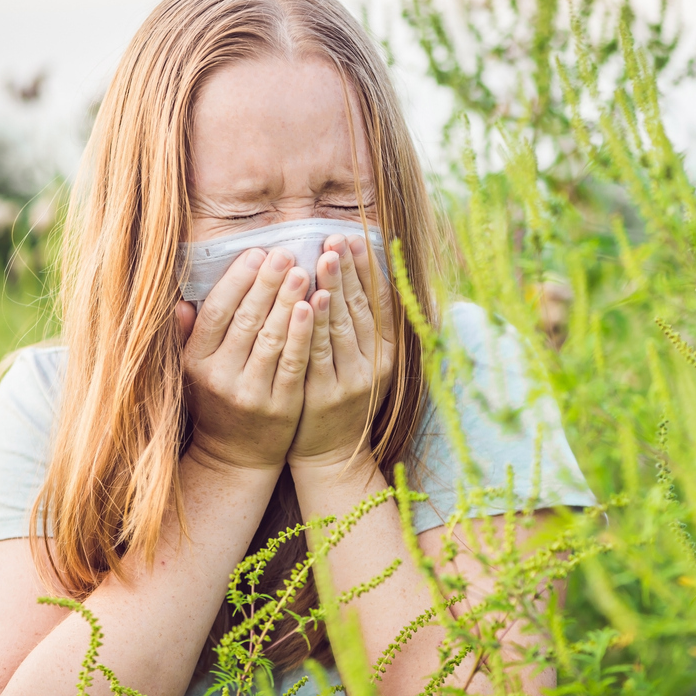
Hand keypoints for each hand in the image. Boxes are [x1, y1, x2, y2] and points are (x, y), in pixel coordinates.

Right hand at [176, 247, 313, 470]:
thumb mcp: (191, 372)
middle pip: (246, 320)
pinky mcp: (281, 406)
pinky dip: (303, 333)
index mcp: (196, 362)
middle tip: (285, 252)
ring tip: (303, 271)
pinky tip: (314, 307)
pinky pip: (293, 363)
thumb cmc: (216, 403)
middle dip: (266, 283)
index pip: (216, 312)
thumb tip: (180, 301)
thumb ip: (187, 336)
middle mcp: (220, 377)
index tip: (255, 252)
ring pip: (271, 338)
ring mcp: (251, 393)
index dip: (237, 280)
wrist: (235, 457)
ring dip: (288, 301)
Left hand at [288, 233, 394, 469]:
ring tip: (324, 257)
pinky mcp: (325, 396)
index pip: (380, 302)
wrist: (331, 457)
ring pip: (342, 327)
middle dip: (348, 270)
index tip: (354, 239)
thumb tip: (361, 273)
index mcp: (387, 353)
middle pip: (361, 309)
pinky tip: (308, 301)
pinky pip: (318, 354)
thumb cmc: (344, 401)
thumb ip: (365, 326)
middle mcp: (375, 366)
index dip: (368, 269)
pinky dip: (315, 326)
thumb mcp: (366, 365)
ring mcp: (351, 381)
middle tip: (335, 239)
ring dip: (333, 289)